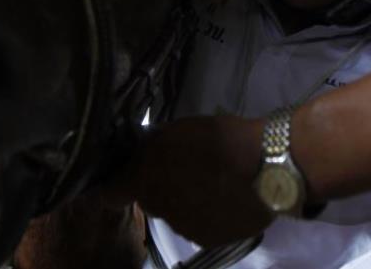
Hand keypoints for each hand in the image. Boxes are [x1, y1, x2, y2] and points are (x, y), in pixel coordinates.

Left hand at [99, 115, 270, 247]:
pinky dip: (209, 212)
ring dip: (186, 200)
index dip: (106, 189)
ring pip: (177, 213)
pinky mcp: (212, 239)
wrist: (264, 166)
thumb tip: (142, 153)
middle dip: (159, 186)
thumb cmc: (217, 139)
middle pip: (150, 200)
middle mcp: (159, 211)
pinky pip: (202, 224)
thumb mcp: (174, 131)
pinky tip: (226, 196)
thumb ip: (151, 146)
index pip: (109, 193)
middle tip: (181, 167)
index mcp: (143, 182)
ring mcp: (185, 229)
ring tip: (211, 181)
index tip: (106, 185)